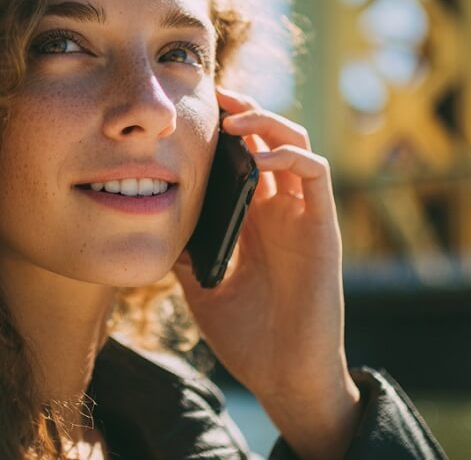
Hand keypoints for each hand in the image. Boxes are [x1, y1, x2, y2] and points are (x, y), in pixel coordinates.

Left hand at [172, 87, 361, 459]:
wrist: (284, 376)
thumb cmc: (247, 336)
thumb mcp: (201, 283)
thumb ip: (183, 248)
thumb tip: (147, 216)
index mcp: (253, 218)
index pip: (241, 155)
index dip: (222, 128)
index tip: (190, 110)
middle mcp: (280, 208)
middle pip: (268, 138)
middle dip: (242, 110)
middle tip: (212, 94)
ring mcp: (303, 215)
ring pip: (295, 143)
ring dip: (267, 122)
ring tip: (234, 118)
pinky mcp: (322, 227)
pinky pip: (314, 173)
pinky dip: (290, 155)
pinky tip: (260, 157)